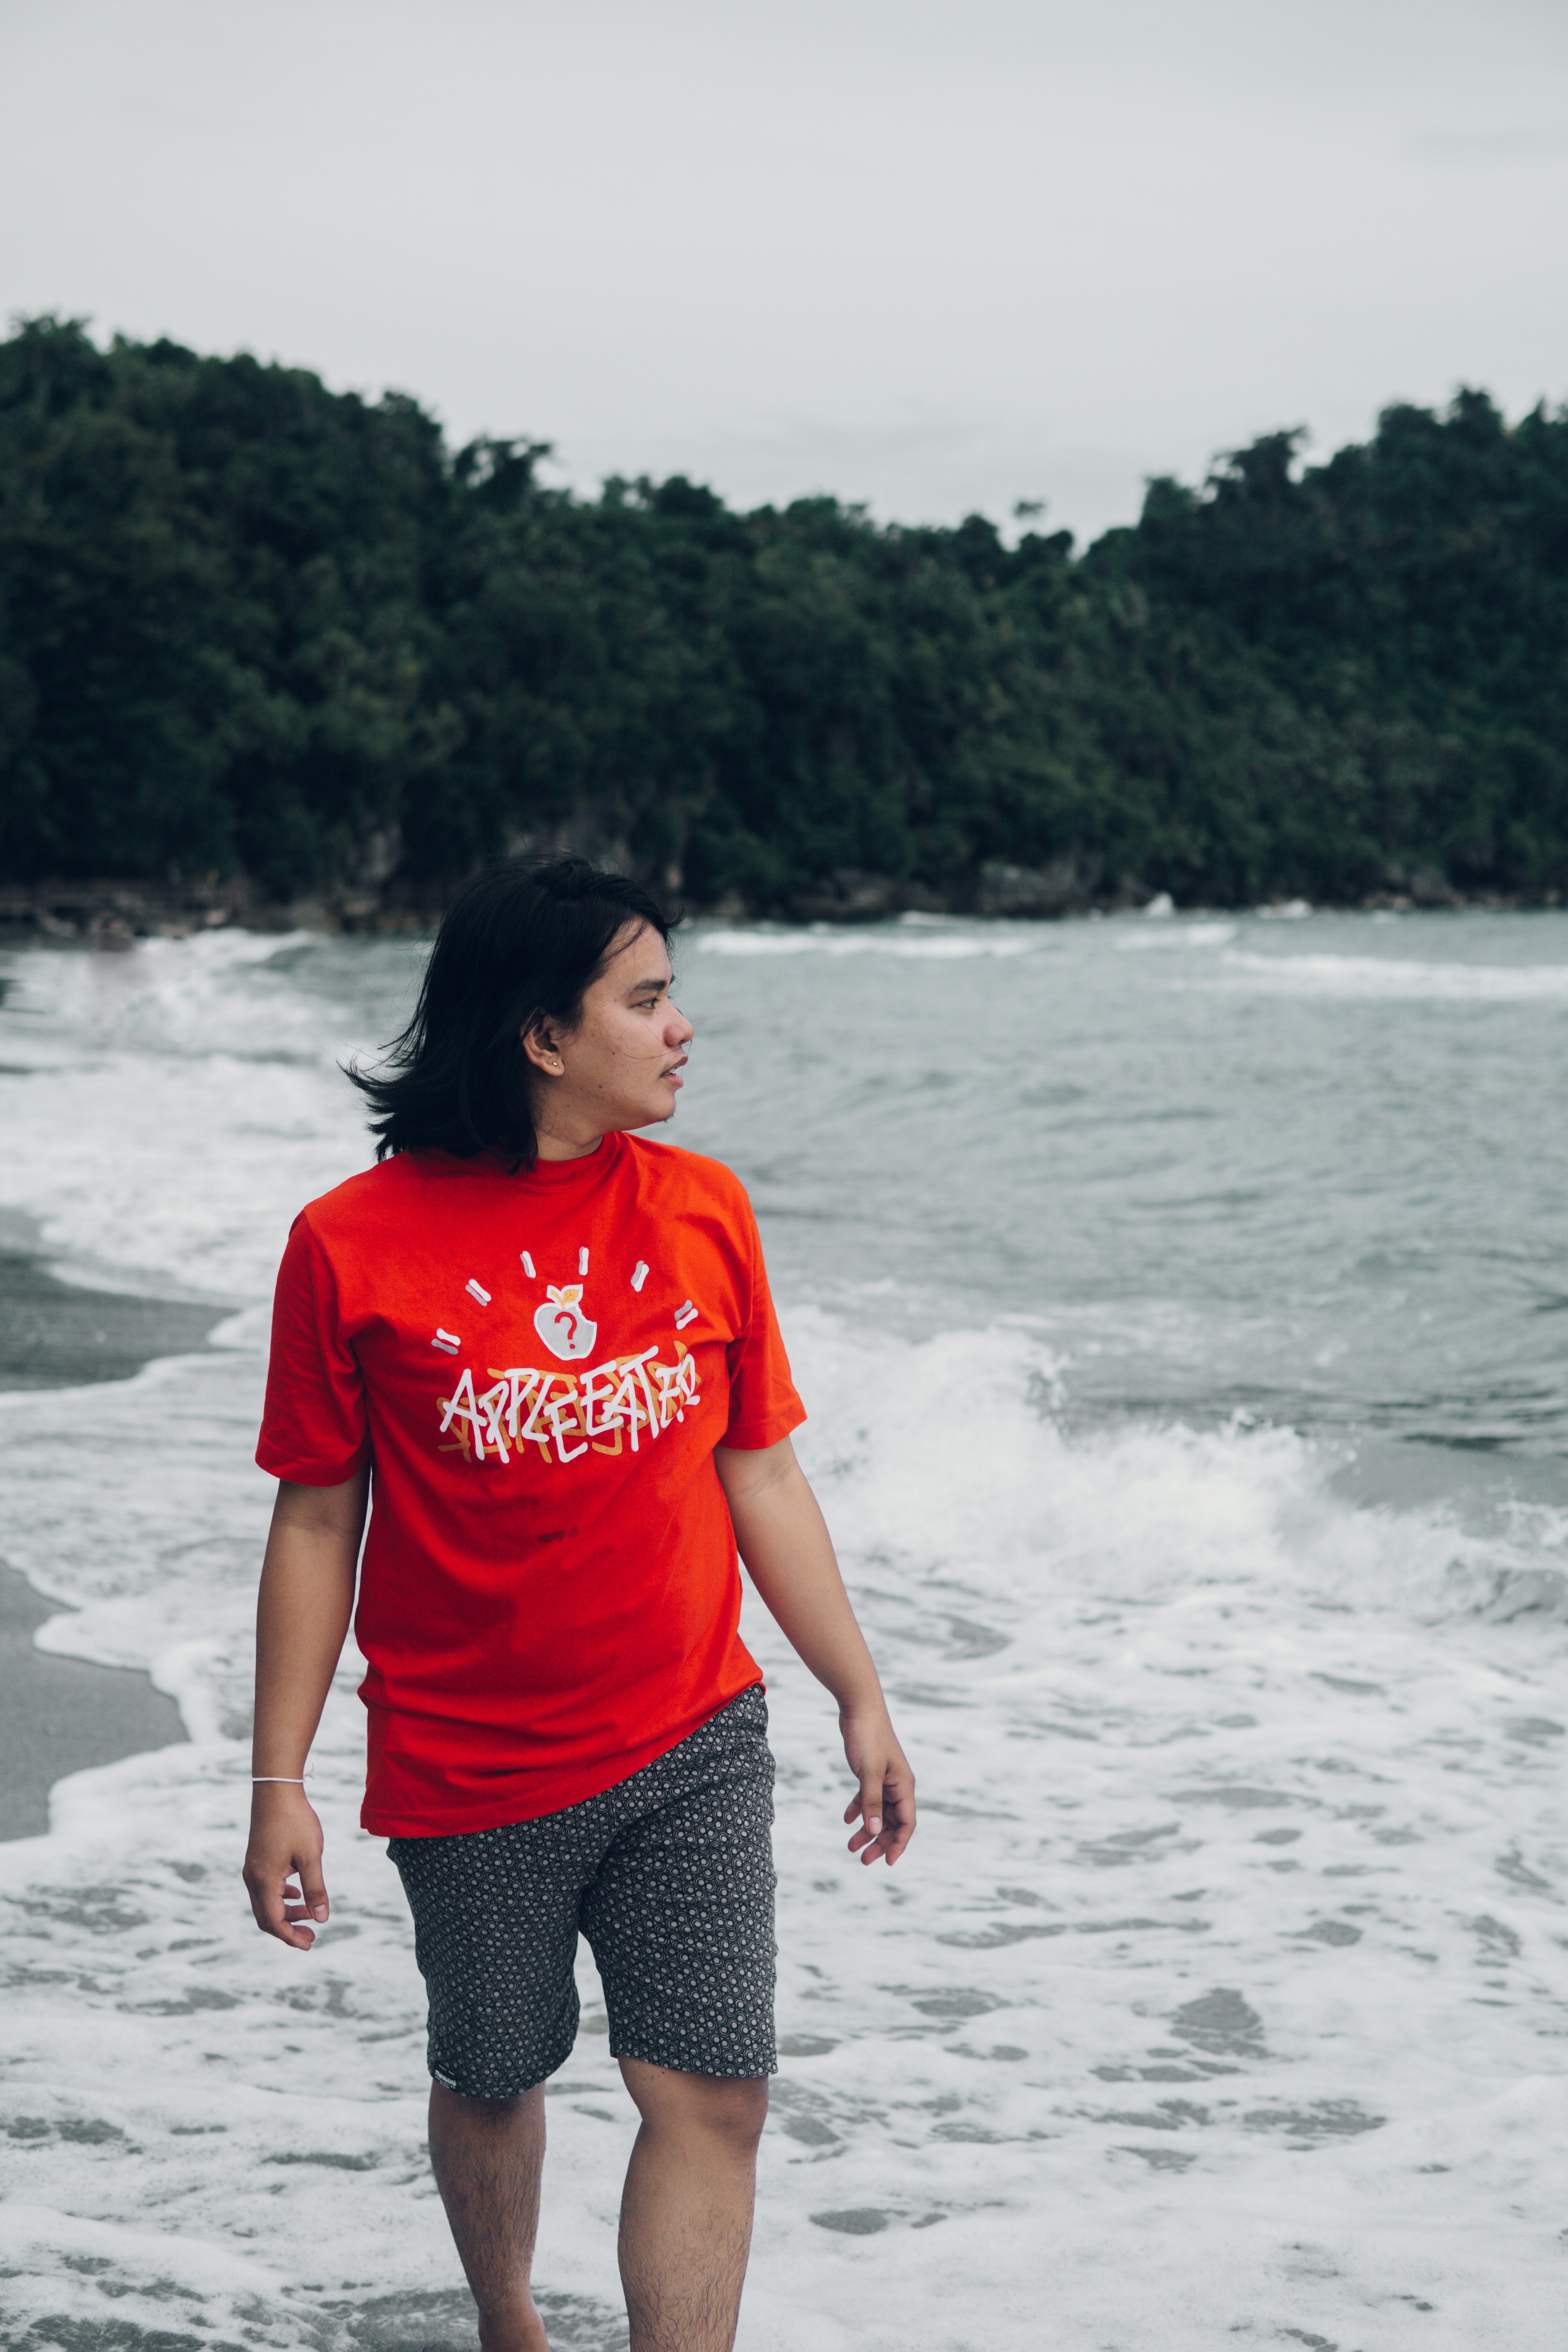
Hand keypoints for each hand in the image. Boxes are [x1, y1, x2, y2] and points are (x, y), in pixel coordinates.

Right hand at [243, 1785, 329, 1948]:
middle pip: (266, 1917)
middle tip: (312, 1936)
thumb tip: (322, 1919)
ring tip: (309, 1912)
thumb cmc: (295, 1821)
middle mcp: (253, 1878)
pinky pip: (265, 1888)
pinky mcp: (257, 1859)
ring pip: (266, 1902)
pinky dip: (281, 1896)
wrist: (276, 1789)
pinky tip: (296, 1891)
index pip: (274, 1922)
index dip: (291, 1938)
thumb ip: (315, 1888)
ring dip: (286, 1911)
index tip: (309, 1944)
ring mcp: (252, 1868)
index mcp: (264, 1881)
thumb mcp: (311, 1856)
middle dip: (289, 1929)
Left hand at [840, 1705, 915, 1866]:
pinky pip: (868, 1798)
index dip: (898, 1844)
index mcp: (903, 1785)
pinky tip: (846, 1819)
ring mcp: (885, 1778)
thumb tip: (873, 1831)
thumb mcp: (868, 1773)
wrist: (858, 1707)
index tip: (887, 1863)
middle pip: (892, 1822)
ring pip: (879, 1812)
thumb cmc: (867, 1737)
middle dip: (879, 1842)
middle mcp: (897, 1784)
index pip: (906, 1823)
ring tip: (850, 1847)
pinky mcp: (871, 1772)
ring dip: (866, 1829)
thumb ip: (871, 1802)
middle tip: (863, 1860)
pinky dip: (858, 1809)